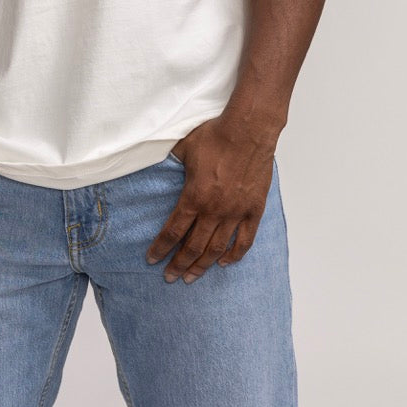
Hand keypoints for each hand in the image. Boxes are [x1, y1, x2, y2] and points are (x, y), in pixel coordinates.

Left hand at [147, 117, 275, 281]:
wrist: (248, 130)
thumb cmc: (215, 135)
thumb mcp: (183, 148)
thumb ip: (170, 163)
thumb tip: (156, 165)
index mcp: (193, 197)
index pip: (172, 231)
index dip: (160, 248)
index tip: (152, 260)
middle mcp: (214, 210)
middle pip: (193, 247)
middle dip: (178, 265)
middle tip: (170, 277)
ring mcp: (236, 212)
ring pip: (217, 249)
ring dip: (202, 266)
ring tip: (192, 277)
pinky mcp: (254, 210)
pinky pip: (245, 240)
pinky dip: (234, 255)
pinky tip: (225, 263)